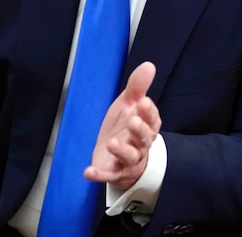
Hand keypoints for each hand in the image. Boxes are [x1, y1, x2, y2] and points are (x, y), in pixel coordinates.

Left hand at [84, 61, 161, 190]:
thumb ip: (137, 87)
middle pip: (144, 139)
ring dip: (121, 150)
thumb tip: (149, 65)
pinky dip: (99, 174)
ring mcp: (128, 160)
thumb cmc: (125, 127)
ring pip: (129, 157)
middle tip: (133, 121)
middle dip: (139, 131)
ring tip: (112, 143)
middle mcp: (140, 145)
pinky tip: (88, 171)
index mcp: (146, 126)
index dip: (149, 112)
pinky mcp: (114, 173)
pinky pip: (108, 175)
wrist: (116, 155)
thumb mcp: (128, 105)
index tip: (143, 102)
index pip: (152, 120)